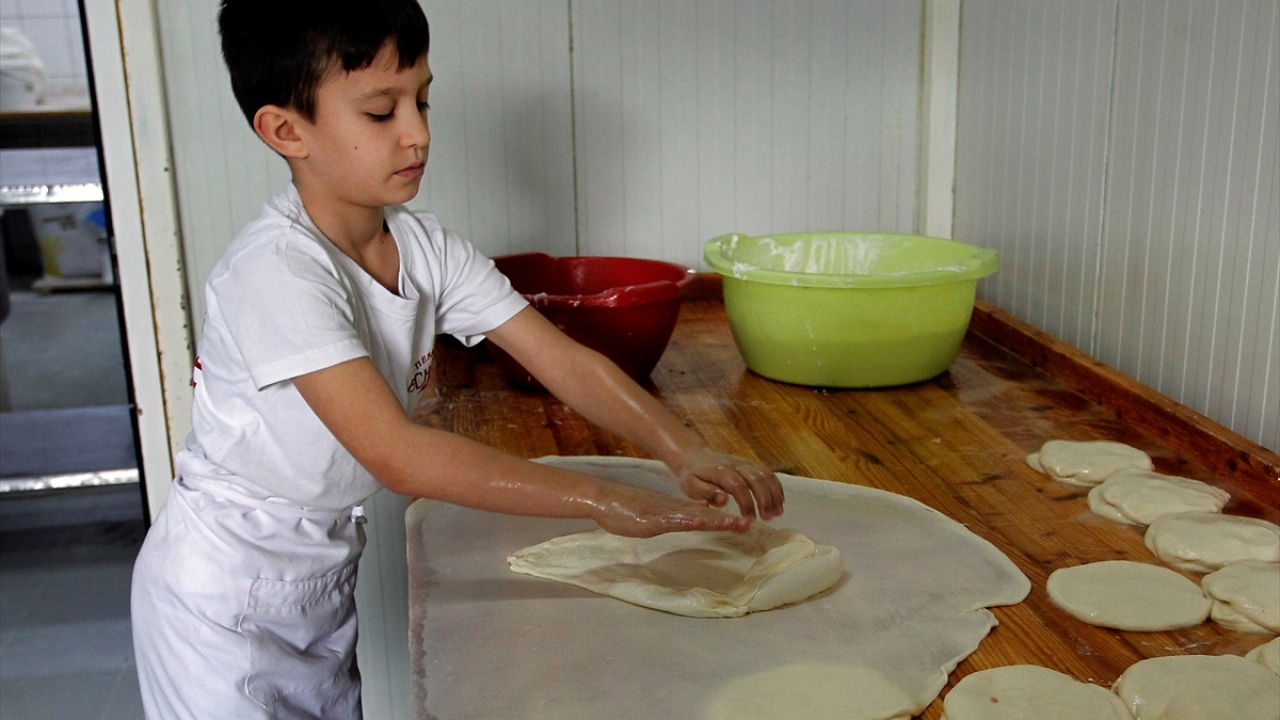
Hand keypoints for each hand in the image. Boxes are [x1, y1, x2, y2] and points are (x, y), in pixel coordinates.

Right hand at [590, 482, 752, 537]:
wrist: (604, 499)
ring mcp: (662, 515)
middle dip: (726, 521)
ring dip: (713, 521)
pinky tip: (699, 522)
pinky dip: (686, 521)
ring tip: (732, 523)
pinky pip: (671, 521)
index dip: (724, 520)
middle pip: (704, 517)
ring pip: (692, 518)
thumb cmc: (626, 508)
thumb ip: (675, 516)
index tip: (743, 523)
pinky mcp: (650, 521)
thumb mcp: (655, 515)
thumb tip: (697, 516)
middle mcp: (673, 511)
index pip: (704, 516)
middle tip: (748, 524)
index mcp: (675, 511)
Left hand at [671, 448, 784, 520]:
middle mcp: (736, 464)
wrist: (693, 455)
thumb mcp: (690, 486)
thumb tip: (724, 501)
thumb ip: (706, 493)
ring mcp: (745, 463)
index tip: (750, 520)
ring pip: (766, 475)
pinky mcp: (751, 464)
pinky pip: (768, 473)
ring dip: (774, 494)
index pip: (738, 486)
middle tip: (768, 518)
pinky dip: (776, 487)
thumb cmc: (691, 475)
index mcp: (721, 471)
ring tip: (777, 513)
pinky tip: (779, 501)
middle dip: (765, 500)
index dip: (747, 503)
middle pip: (757, 479)